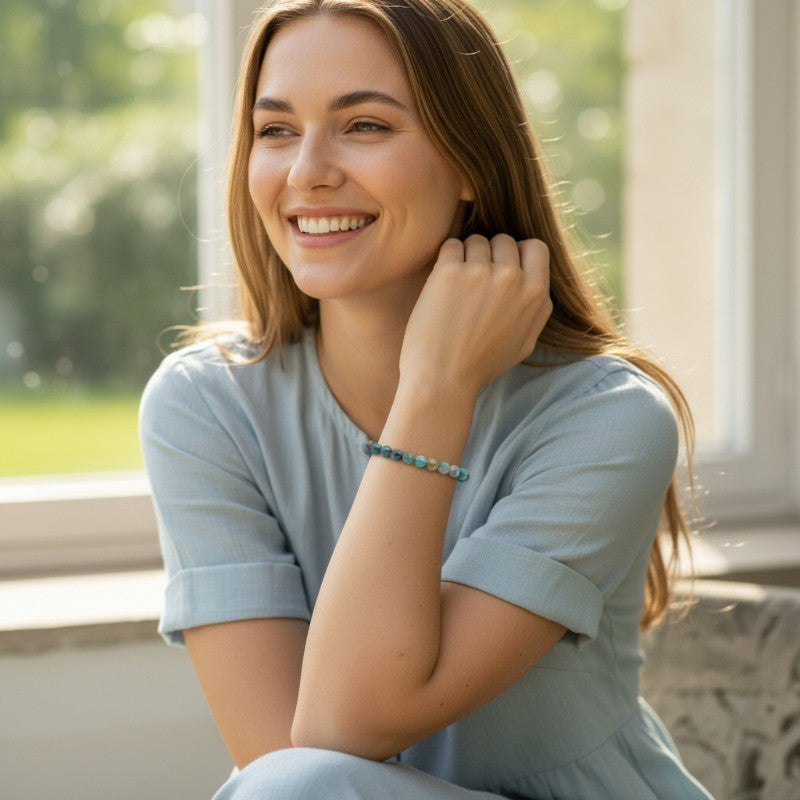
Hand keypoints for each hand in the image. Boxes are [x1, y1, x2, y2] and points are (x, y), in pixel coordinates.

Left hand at [399, 234, 551, 395]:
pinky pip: (451, 245)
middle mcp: (511, 278)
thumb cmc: (481, 365)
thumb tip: (540, 284)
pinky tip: (443, 282)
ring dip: (466, 256)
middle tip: (474, 281)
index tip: (503, 269)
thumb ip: (538, 310)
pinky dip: (446, 258)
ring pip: (476, 240)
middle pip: (503, 240)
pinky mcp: (449, 272)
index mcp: (535, 294)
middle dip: (490, 254)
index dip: (519, 254)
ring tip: (457, 285)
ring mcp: (479, 272)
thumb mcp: (525, 343)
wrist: (442, 379)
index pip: (536, 247)